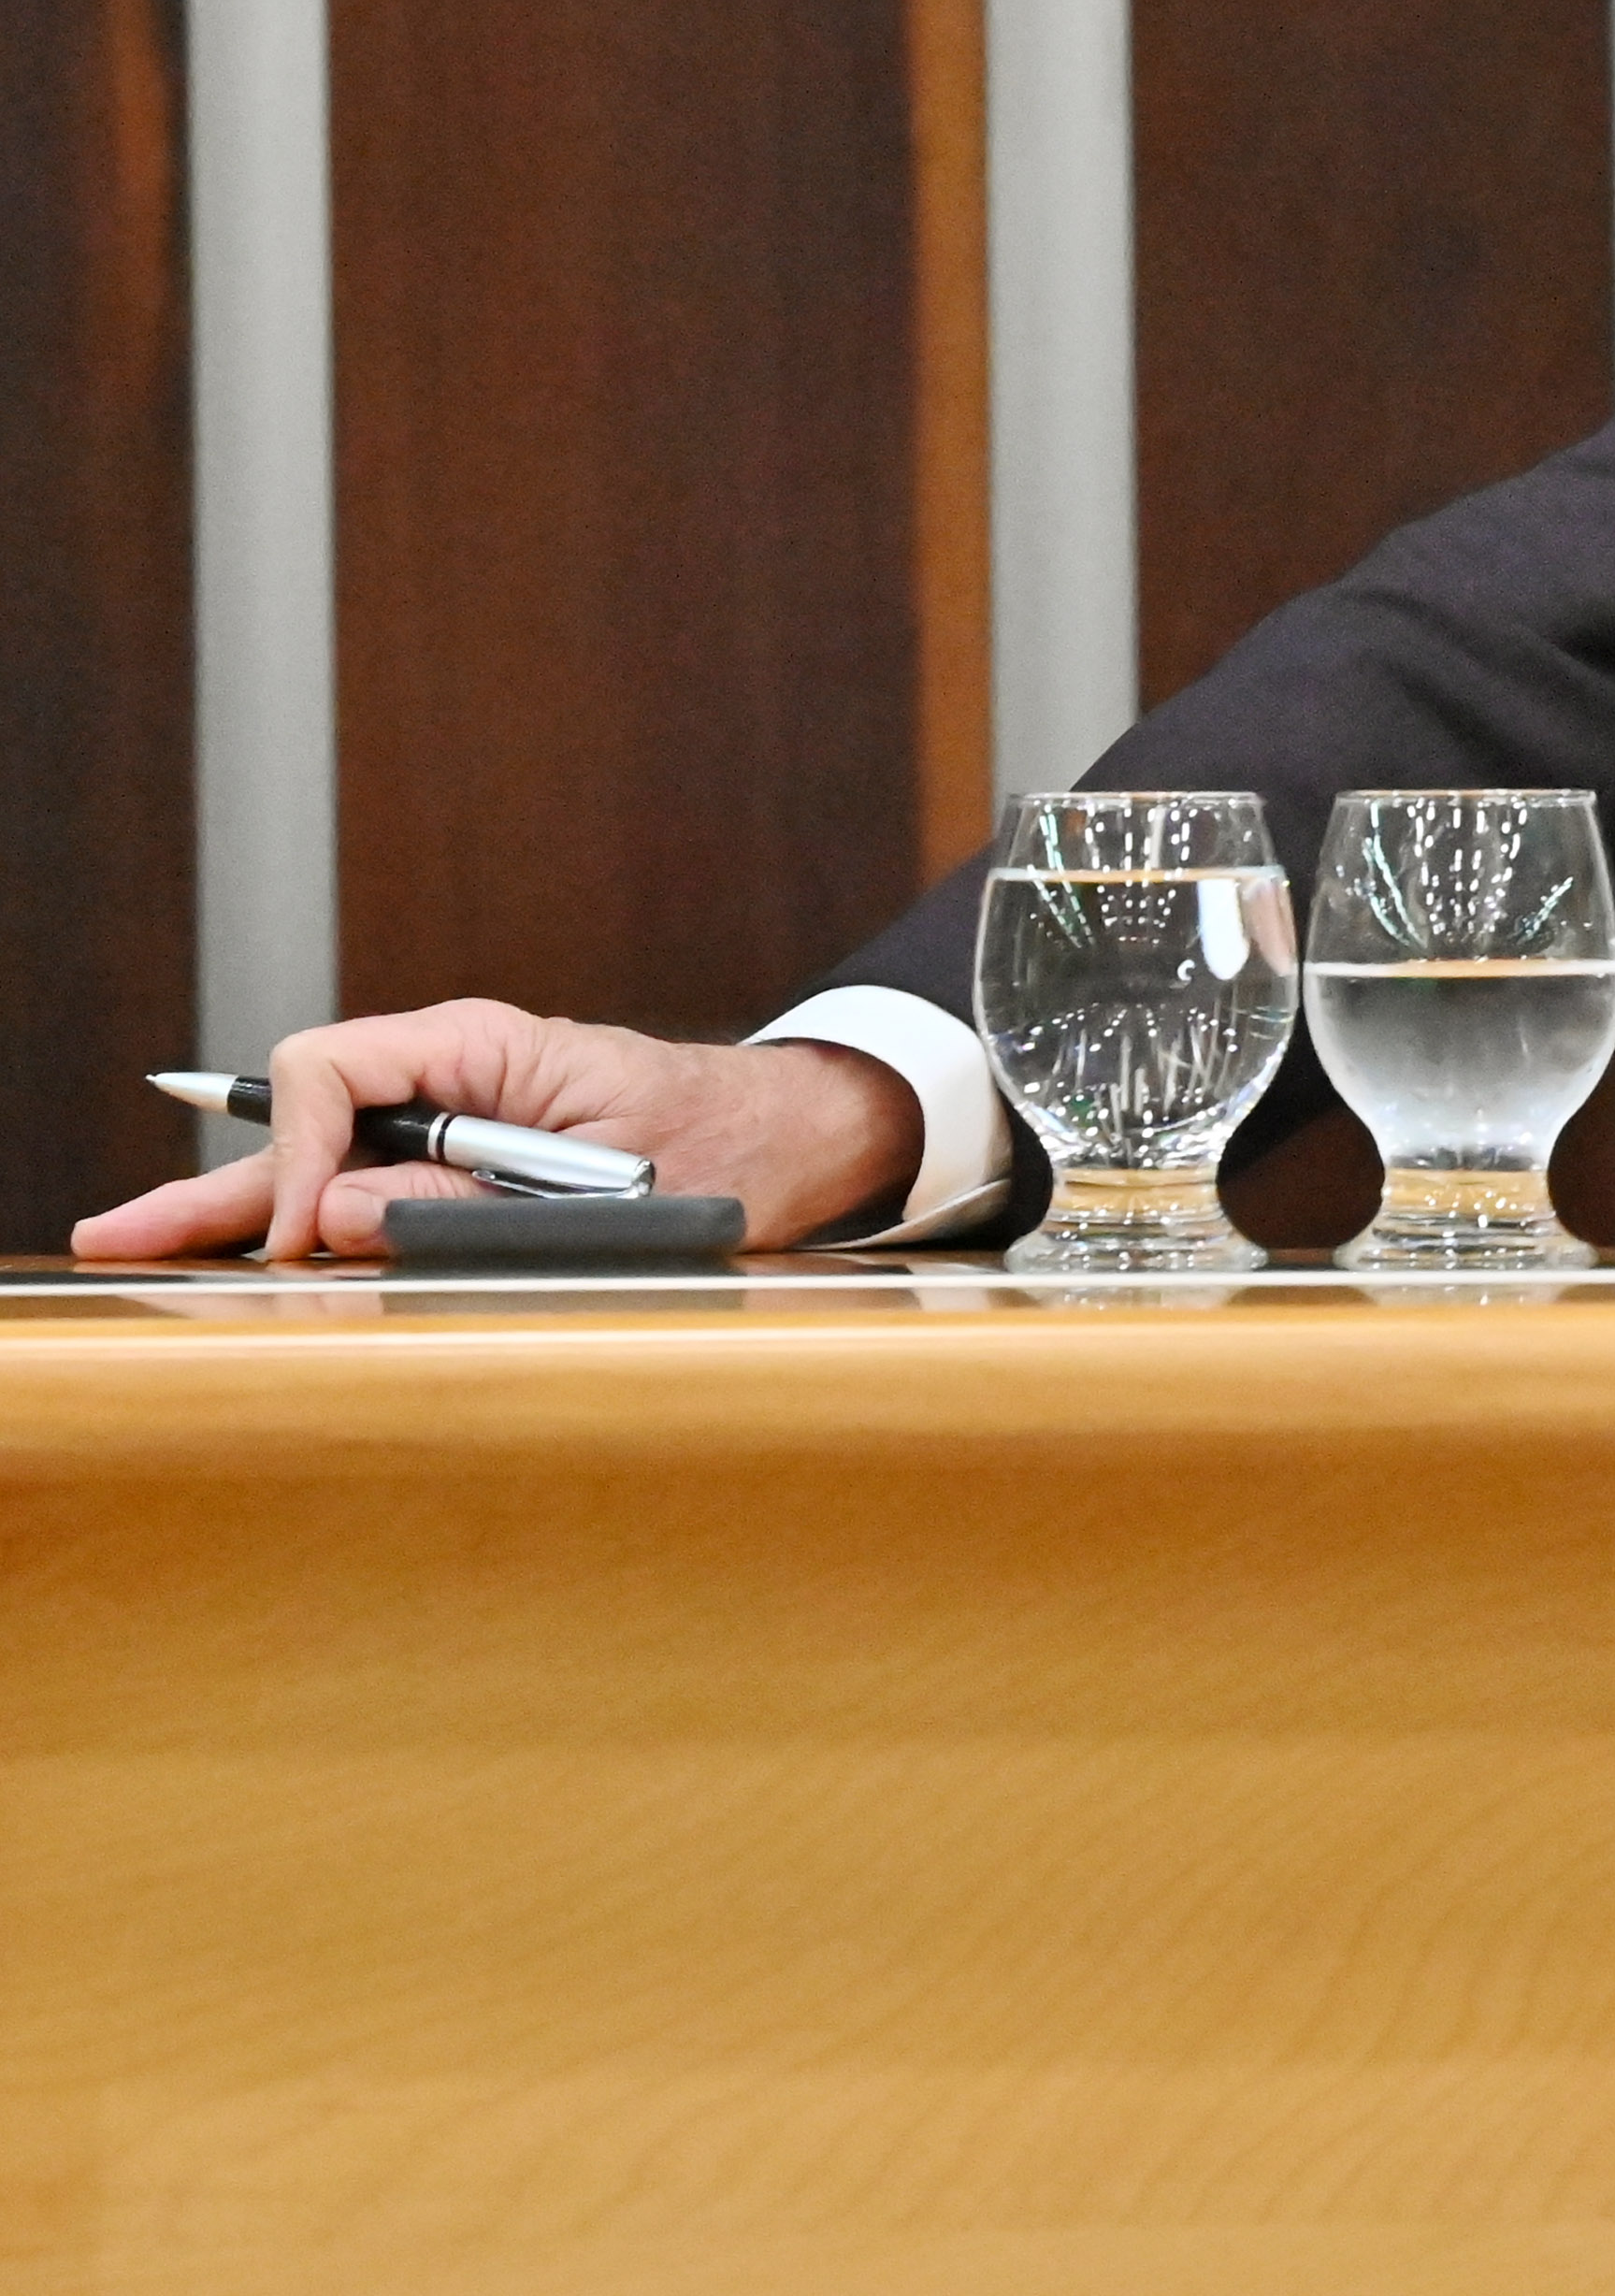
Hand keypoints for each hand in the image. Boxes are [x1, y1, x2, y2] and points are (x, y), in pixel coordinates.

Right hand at [68, 1003, 923, 1261]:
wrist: (799, 1139)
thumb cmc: (730, 1142)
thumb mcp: (622, 1182)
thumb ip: (487, 1199)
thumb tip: (350, 1217)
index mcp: (489, 1048)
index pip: (338, 1071)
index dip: (305, 1154)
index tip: (312, 1234)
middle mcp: (460, 1079)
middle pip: (309, 1125)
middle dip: (223, 1185)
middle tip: (122, 1235)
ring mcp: (464, 1128)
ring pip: (329, 1168)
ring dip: (248, 1211)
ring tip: (153, 1245)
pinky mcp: (477, 1175)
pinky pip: (379, 1196)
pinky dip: (316, 1229)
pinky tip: (256, 1258)